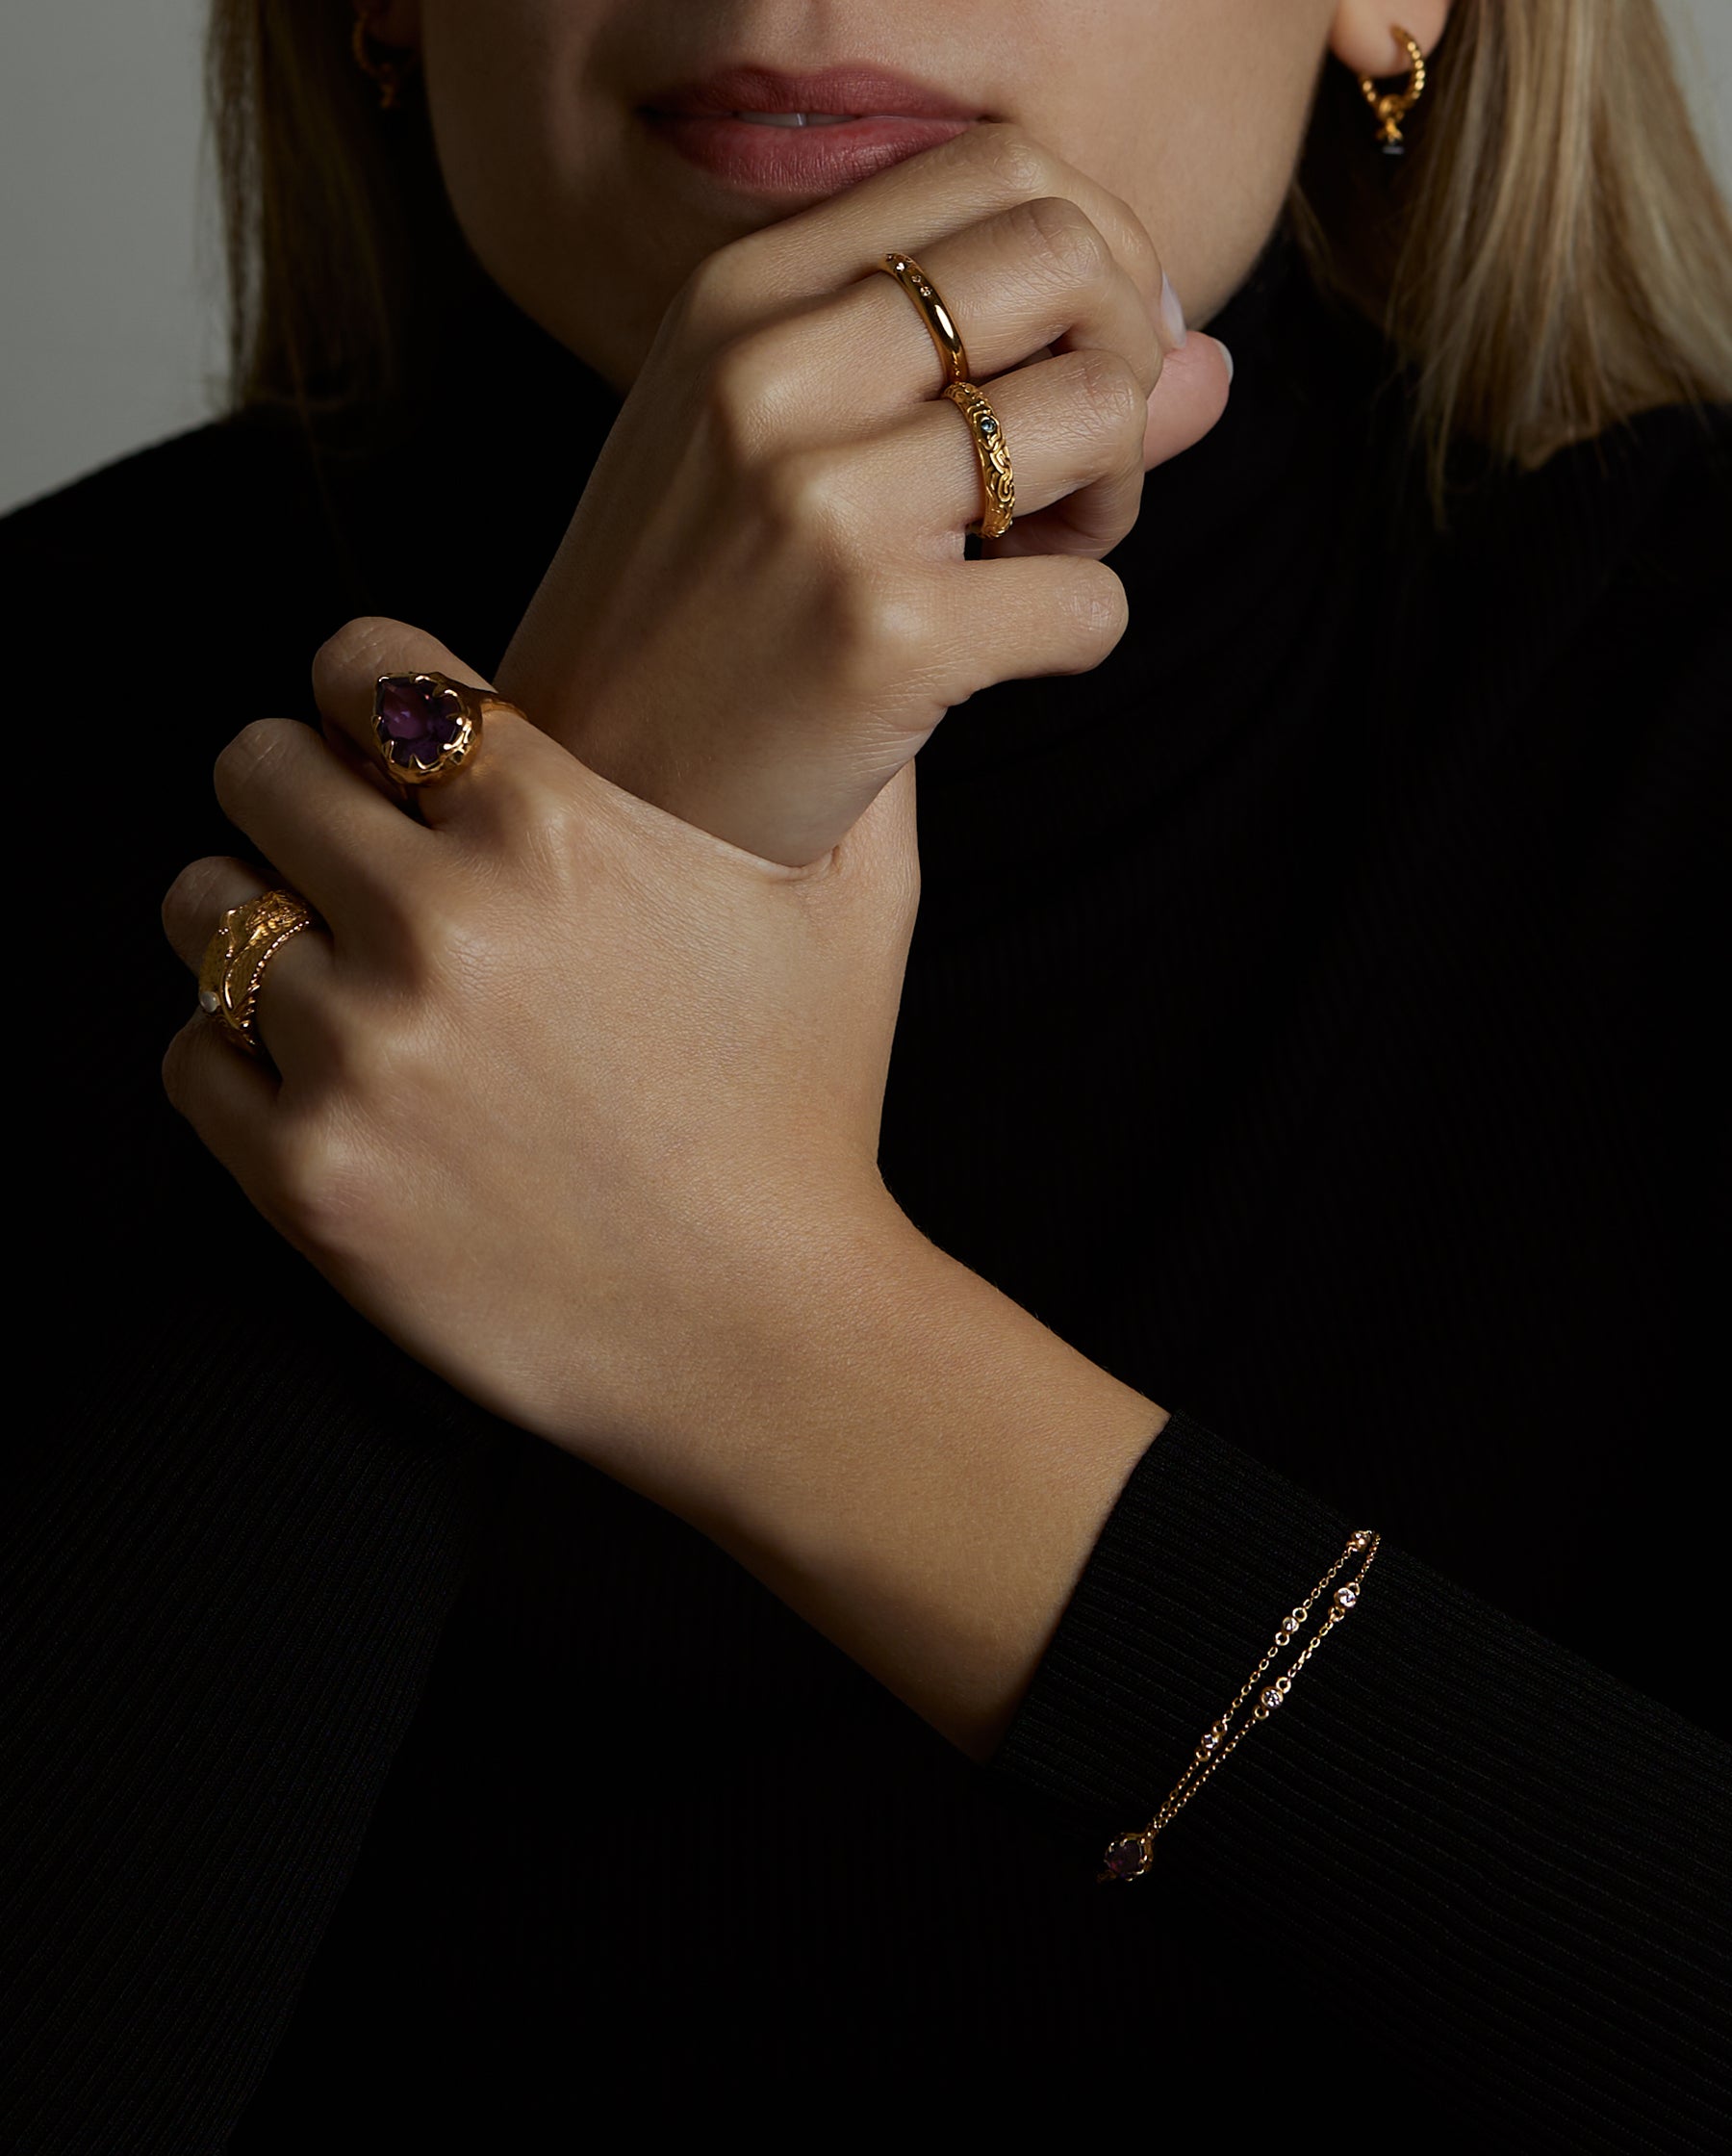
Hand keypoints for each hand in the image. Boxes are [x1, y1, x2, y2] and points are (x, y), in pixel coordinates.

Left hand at [161, 620, 921, 1534]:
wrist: (764, 1334)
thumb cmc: (812, 1118)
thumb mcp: (861, 913)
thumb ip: (850, 761)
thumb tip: (854, 675)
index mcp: (556, 833)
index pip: (363, 668)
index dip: (361, 689)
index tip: (377, 735)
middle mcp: (438, 925)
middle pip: (256, 770)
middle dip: (295, 795)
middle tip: (341, 848)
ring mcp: (360, 1055)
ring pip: (206, 912)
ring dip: (255, 926)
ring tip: (327, 968)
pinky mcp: (307, 1176)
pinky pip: (193, 1054)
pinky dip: (237, 1057)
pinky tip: (320, 1075)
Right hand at [501, 120, 1230, 867]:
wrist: (597, 795)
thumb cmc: (699, 612)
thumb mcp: (794, 449)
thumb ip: (987, 372)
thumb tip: (1206, 357)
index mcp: (742, 298)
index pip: (1001, 170)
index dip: (1102, 249)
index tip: (1097, 354)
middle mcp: (773, 374)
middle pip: (1069, 258)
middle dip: (1126, 359)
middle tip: (1076, 467)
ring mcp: (825, 504)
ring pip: (1106, 416)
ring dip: (1116, 502)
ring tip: (1029, 561)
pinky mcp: (886, 638)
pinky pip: (1094, 602)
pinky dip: (1081, 631)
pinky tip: (995, 654)